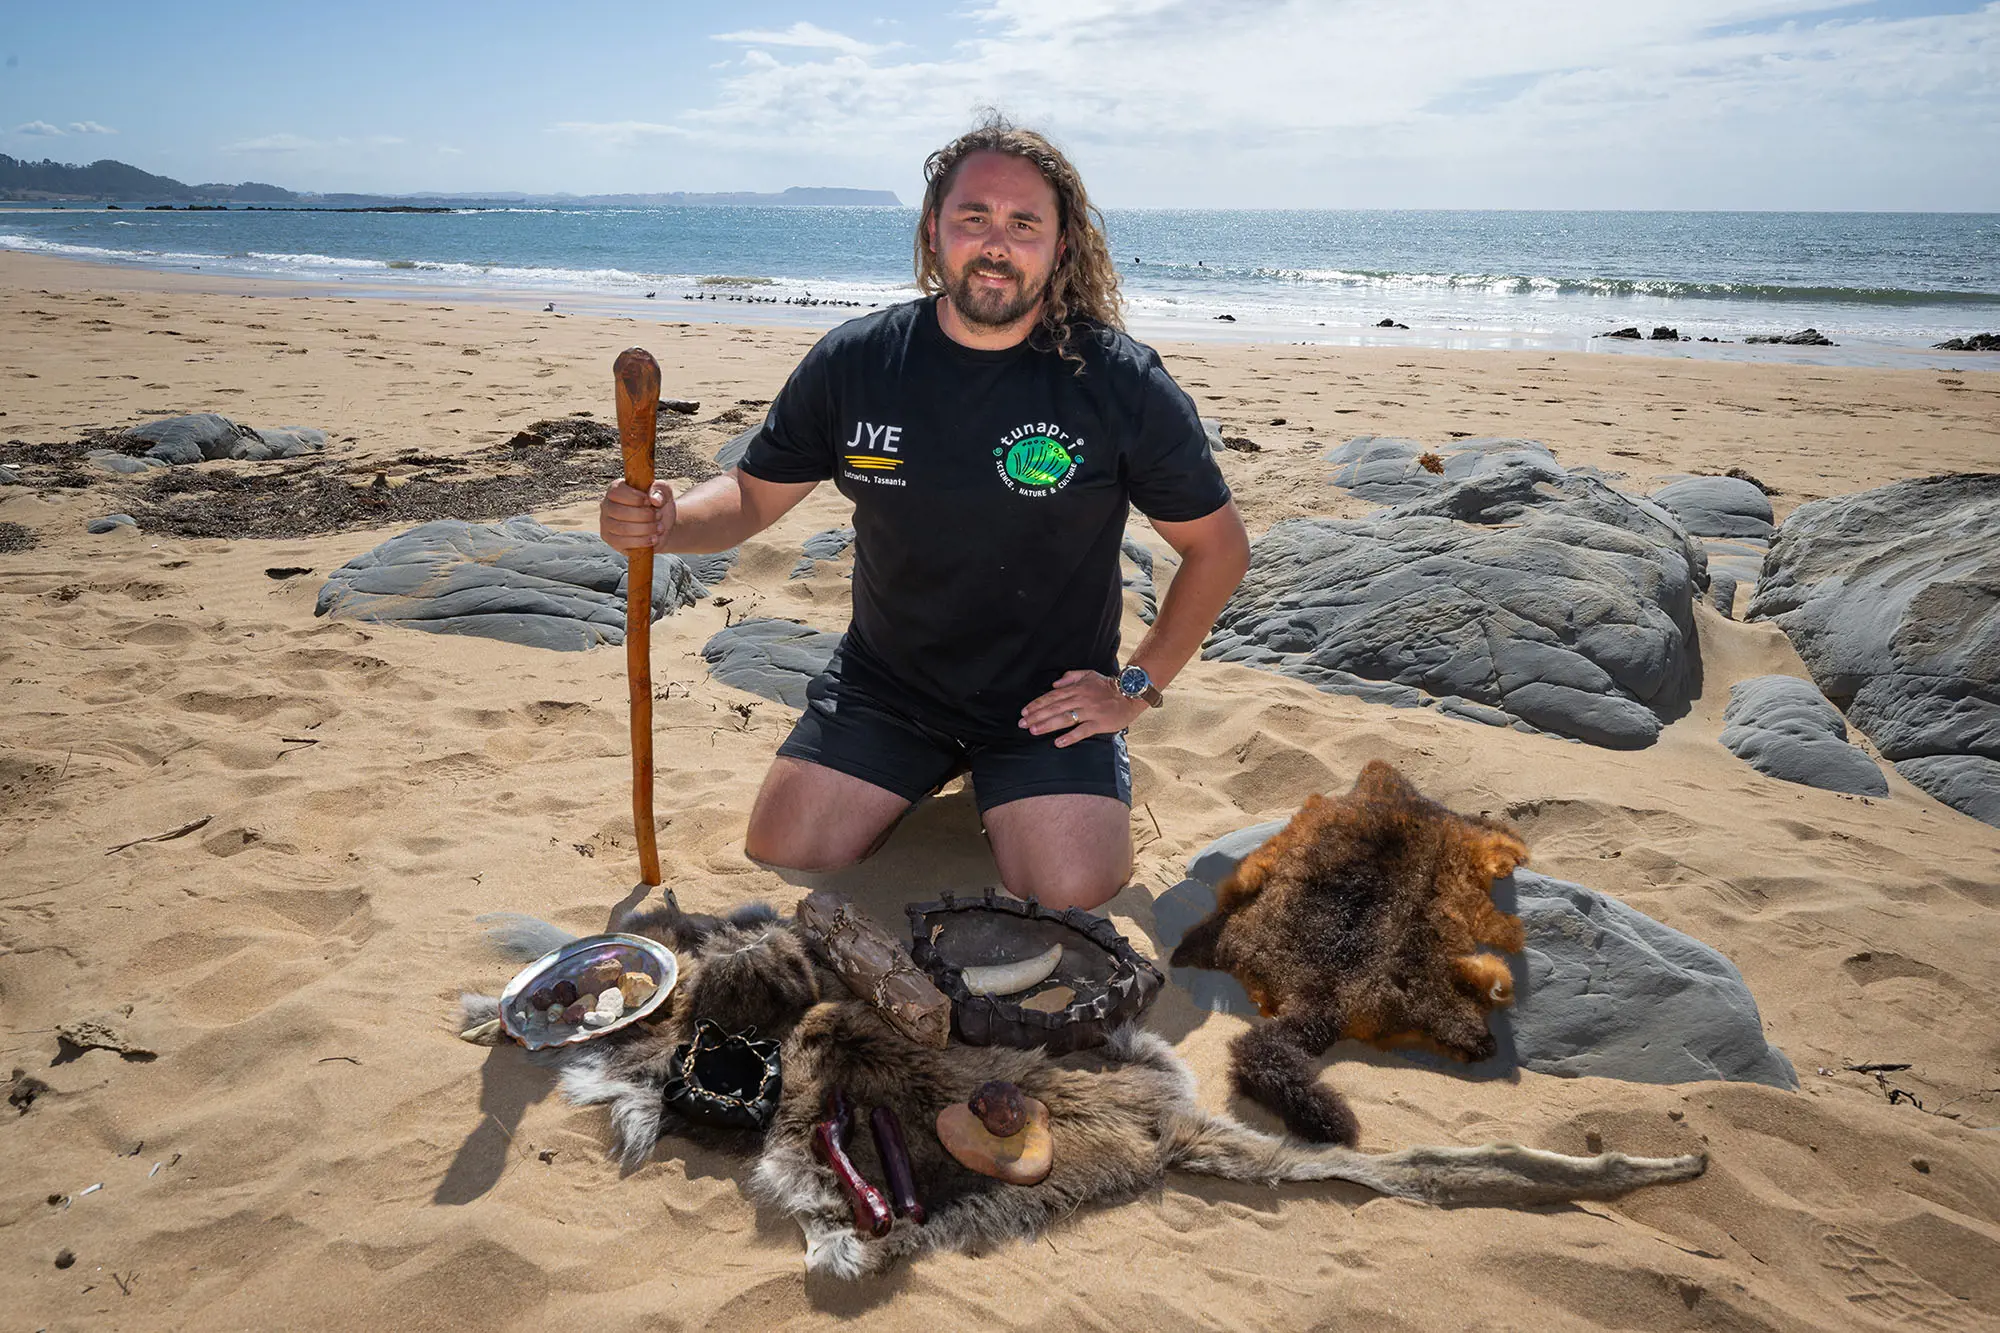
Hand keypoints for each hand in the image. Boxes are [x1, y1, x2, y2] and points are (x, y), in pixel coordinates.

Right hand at [599, 480, 675, 553]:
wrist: (661, 527)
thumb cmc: (659, 505)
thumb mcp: (664, 492)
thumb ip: (661, 489)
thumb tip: (654, 499)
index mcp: (616, 489)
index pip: (616, 491)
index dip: (633, 497)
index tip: (649, 502)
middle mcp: (607, 506)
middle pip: (618, 511)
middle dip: (643, 515)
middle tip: (658, 516)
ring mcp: (607, 524)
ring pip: (621, 528)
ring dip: (645, 529)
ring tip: (659, 528)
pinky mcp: (612, 541)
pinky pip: (622, 543)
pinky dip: (641, 541)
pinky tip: (653, 539)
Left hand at [1019, 670, 1148, 747]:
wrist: (1131, 694)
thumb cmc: (1109, 685)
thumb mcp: (1089, 674)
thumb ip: (1071, 677)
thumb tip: (1054, 684)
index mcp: (1077, 688)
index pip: (1052, 696)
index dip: (1037, 704)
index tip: (1025, 712)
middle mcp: (1081, 699)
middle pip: (1055, 707)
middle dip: (1037, 716)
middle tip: (1023, 724)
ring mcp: (1091, 711)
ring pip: (1065, 718)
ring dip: (1048, 725)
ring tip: (1034, 731)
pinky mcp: (1100, 723)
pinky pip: (1083, 731)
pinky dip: (1070, 737)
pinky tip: (1058, 743)